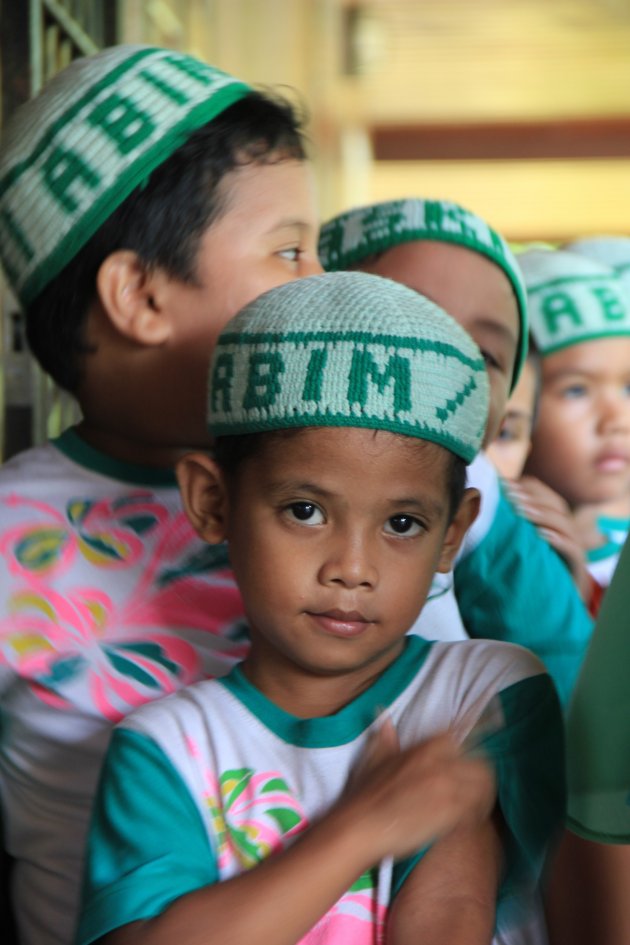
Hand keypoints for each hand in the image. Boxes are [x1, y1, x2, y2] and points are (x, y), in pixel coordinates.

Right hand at [340, 729, 495, 862]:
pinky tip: (465, 823)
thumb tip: (387, 719)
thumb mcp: (375, 758)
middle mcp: (440, 763)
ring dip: (482, 797)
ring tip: (474, 809)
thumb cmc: (364, 793)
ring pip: (484, 786)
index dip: (470, 751)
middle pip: (481, 763)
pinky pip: (476, 810)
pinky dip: (474, 816)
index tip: (471, 763)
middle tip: (474, 791)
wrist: (360, 825)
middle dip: (480, 777)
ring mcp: (447, 787)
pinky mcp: (449, 813)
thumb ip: (387, 738)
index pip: (463, 738)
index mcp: (425, 747)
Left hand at [504, 475, 591, 600]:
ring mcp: (575, 549)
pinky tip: (540, 535)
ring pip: (564, 523)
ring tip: (520, 510)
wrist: (552, 607)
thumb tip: (476, 507)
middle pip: (556, 504)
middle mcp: (567, 531)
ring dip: (541, 514)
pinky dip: (558, 540)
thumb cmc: (528, 573)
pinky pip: (573, 550)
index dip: (526, 487)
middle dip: (531, 497)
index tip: (503, 485)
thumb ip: (506, 527)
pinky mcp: (577, 568)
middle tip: (508, 495)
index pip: (545, 495)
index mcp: (553, 521)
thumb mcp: (516, 546)